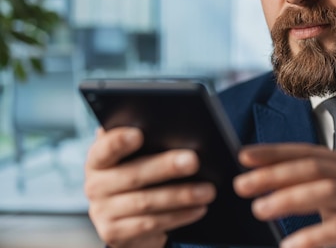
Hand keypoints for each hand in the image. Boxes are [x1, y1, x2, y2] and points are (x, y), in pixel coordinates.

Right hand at [84, 127, 215, 247]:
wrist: (126, 218)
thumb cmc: (139, 175)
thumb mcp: (136, 158)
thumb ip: (149, 145)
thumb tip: (181, 134)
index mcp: (98, 160)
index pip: (104, 149)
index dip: (118, 141)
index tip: (139, 134)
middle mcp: (95, 185)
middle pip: (133, 175)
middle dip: (166, 167)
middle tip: (194, 161)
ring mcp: (102, 212)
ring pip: (146, 202)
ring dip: (181, 195)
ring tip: (208, 190)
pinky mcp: (115, 234)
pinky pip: (151, 224)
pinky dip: (178, 216)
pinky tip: (198, 209)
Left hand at [233, 143, 335, 247]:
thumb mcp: (327, 195)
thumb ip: (301, 183)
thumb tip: (256, 178)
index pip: (306, 151)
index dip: (275, 152)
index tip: (244, 156)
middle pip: (313, 167)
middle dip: (275, 174)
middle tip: (243, 185)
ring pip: (326, 191)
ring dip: (289, 199)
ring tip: (260, 209)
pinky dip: (312, 236)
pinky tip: (290, 245)